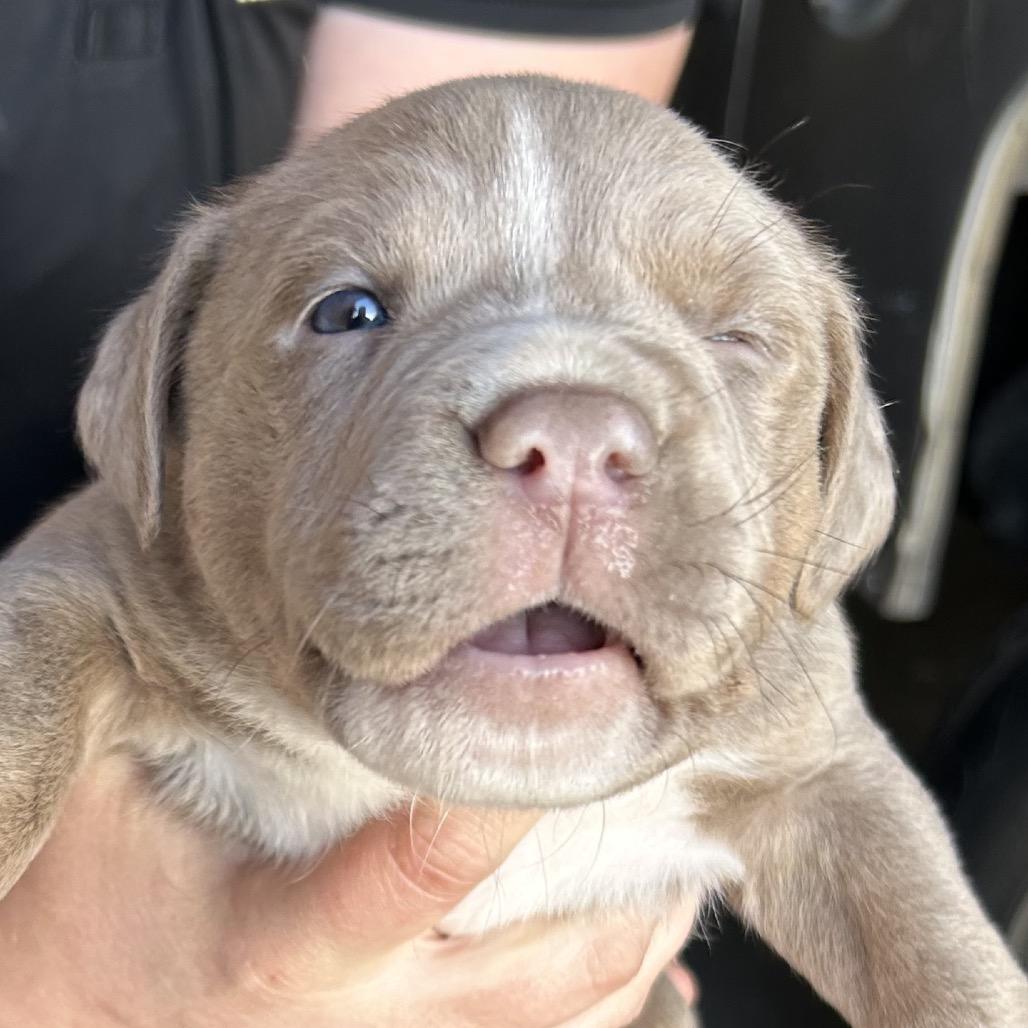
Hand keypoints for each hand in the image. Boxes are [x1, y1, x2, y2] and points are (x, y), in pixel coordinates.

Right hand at [0, 755, 695, 1025]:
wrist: (77, 1007)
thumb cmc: (103, 884)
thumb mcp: (119, 784)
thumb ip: (201, 707)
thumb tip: (311, 626)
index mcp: (282, 943)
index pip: (410, 875)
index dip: (492, 808)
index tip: (565, 720)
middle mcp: (363, 1016)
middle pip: (540, 974)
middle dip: (628, 892)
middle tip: (678, 790)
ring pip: (565, 1020)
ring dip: (640, 943)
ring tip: (686, 857)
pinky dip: (611, 993)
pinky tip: (645, 938)